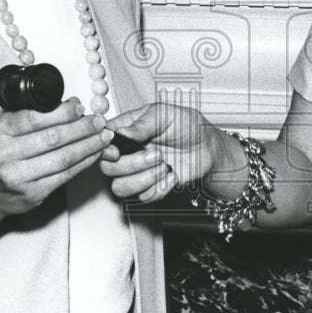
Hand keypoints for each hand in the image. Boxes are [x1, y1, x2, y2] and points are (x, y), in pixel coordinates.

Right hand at [0, 97, 112, 227]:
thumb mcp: (6, 128)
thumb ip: (34, 115)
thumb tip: (72, 105)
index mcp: (0, 131)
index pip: (35, 118)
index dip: (63, 112)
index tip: (80, 108)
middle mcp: (5, 154)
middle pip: (53, 138)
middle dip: (82, 128)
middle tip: (99, 121)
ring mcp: (19, 177)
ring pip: (63, 158)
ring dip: (89, 146)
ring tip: (104, 137)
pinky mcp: (32, 194)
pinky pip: (65, 176)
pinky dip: (84, 163)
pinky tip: (94, 154)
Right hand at [100, 103, 222, 202]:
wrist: (208, 147)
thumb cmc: (188, 125)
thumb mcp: (166, 114)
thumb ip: (142, 124)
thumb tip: (119, 132)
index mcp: (128, 129)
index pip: (102, 141)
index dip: (104, 149)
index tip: (116, 151)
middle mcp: (129, 151)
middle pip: (108, 168)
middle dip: (132, 164)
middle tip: (157, 154)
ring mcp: (138, 171)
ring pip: (120, 187)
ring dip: (143, 179)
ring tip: (164, 166)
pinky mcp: (151, 186)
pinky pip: (143, 197)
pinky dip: (159, 188)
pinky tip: (172, 175)